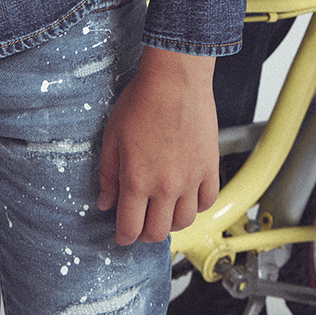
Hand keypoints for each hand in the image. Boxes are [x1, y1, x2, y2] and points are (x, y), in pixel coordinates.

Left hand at [96, 45, 218, 244]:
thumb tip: (106, 202)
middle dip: (145, 234)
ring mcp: (190, 179)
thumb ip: (108, 174)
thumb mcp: (112, 136)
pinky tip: (187, 196)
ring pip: (184, 221)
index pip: (130, 228)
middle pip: (157, 232)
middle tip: (140, 224)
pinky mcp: (209, 167)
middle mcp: (165, 186)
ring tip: (163, 211)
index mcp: (137, 180)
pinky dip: (197, 205)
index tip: (122, 234)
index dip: (123, 236)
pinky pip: (207, 201)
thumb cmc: (142, 100)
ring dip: (171, 222)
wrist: (175, 78)